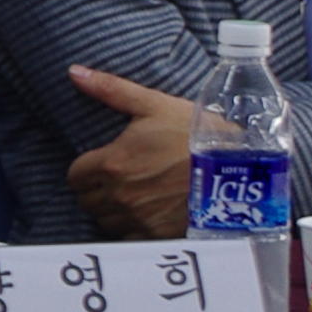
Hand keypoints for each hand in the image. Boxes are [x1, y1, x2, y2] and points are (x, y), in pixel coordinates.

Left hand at [64, 68, 197, 236]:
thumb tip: (74, 72)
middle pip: (87, 201)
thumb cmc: (194, 132)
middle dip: (95, 190)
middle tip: (114, 179)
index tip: (100, 164)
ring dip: (111, 211)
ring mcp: (139, 218)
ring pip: (105, 222)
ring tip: (129, 196)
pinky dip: (131, 229)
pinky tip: (145, 214)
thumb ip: (109, 89)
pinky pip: (129, 238)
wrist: (236, 167)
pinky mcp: (158, 235)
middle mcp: (121, 195)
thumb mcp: (152, 104)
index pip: (75, 176)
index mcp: (112, 163)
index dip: (84, 170)